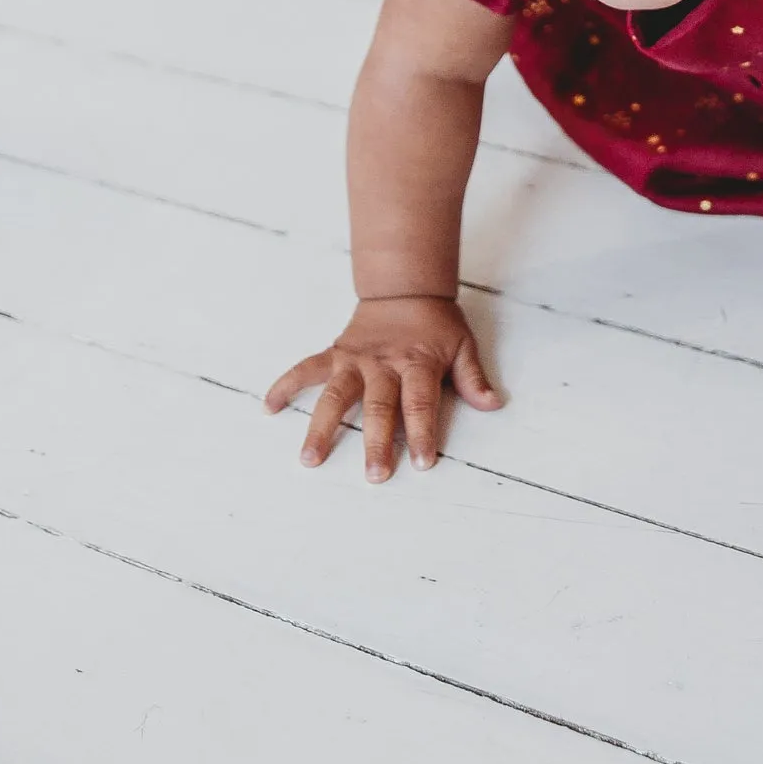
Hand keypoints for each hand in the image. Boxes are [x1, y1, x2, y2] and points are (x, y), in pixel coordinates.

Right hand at [263, 294, 499, 481]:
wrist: (405, 289)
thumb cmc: (436, 325)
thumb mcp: (462, 346)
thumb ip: (472, 378)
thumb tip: (493, 404)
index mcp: (416, 363)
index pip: (420, 402)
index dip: (422, 432)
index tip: (422, 462)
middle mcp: (383, 364)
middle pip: (378, 406)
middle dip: (376, 441)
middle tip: (373, 474)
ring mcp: (354, 360)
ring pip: (335, 395)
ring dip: (322, 427)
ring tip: (309, 458)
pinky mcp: (335, 354)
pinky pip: (306, 369)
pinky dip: (286, 384)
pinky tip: (269, 406)